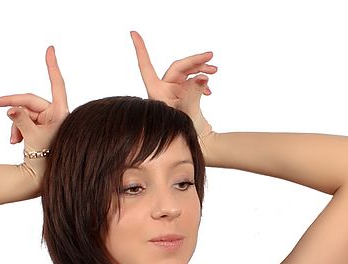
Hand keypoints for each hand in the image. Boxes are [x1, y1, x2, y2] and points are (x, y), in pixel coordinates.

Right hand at [0, 45, 69, 163]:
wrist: (41, 179)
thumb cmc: (44, 160)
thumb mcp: (32, 138)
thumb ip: (20, 120)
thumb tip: (10, 108)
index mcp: (60, 113)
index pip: (56, 84)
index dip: (52, 66)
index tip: (50, 49)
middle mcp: (56, 115)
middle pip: (29, 102)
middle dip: (12, 106)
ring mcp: (48, 121)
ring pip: (24, 113)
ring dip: (15, 125)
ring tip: (14, 142)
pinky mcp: (41, 127)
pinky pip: (24, 121)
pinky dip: (18, 130)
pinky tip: (17, 143)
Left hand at [129, 31, 217, 152]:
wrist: (198, 146)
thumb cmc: (186, 133)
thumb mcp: (189, 112)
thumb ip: (194, 92)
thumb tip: (202, 76)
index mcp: (157, 92)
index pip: (146, 66)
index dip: (140, 49)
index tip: (133, 33)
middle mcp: (163, 90)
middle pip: (178, 67)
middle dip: (195, 61)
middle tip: (211, 57)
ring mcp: (173, 93)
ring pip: (187, 73)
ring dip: (201, 69)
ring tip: (215, 71)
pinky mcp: (183, 96)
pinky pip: (191, 81)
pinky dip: (202, 81)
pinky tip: (210, 90)